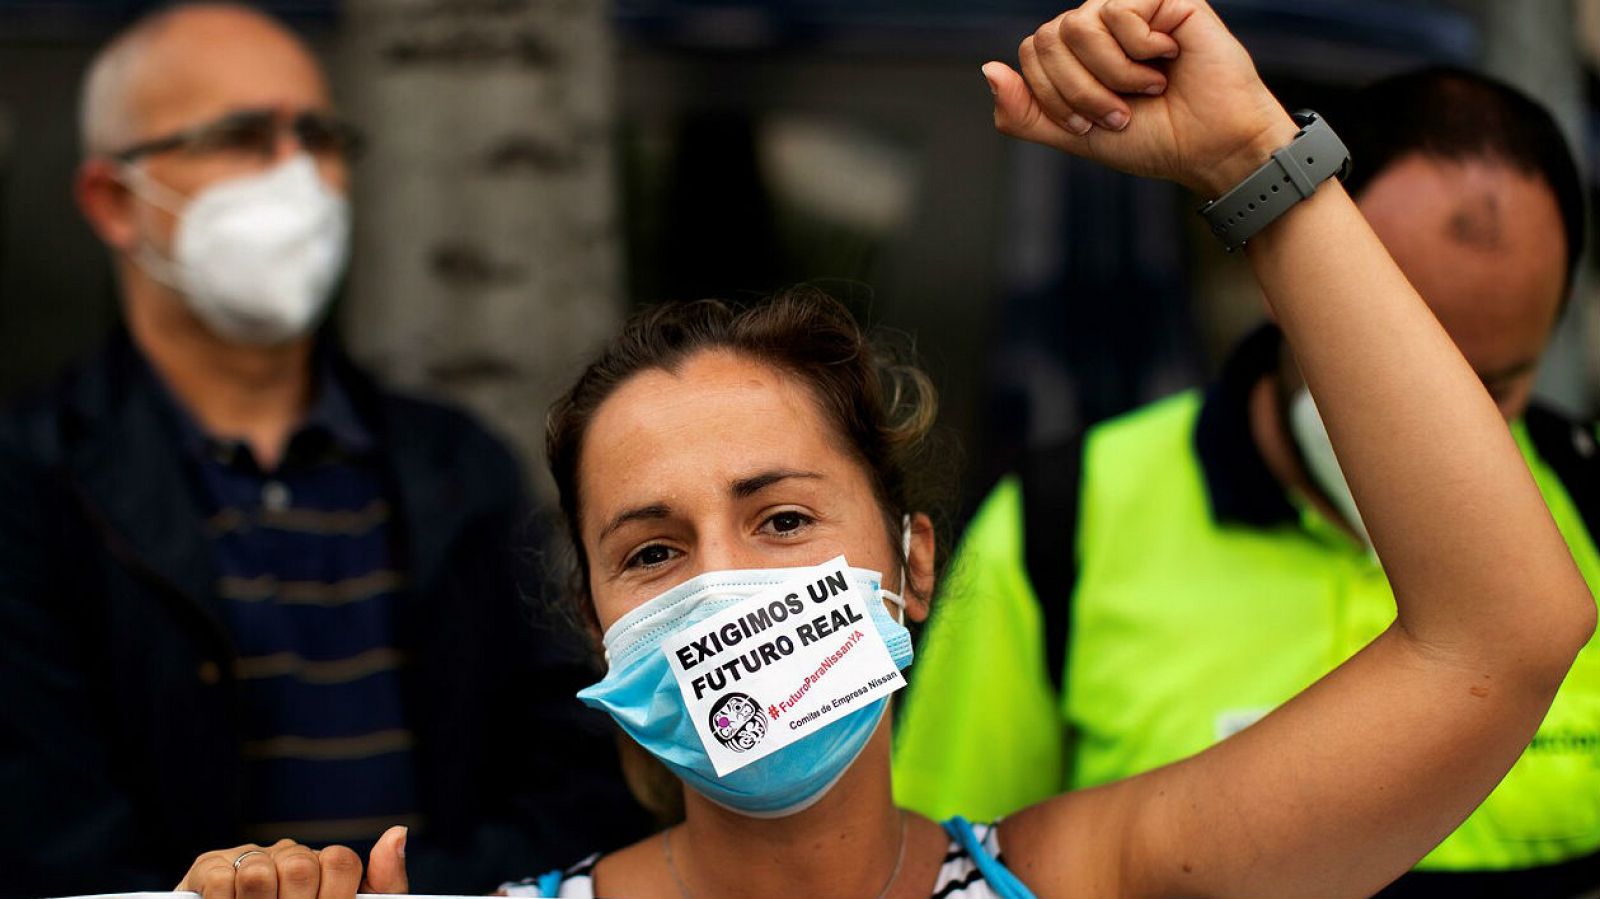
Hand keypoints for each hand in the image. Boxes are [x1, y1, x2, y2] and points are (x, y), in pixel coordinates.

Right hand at [176, 826, 408, 898]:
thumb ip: (384, 884)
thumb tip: (398, 831)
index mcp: (325, 870)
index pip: (341, 861)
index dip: (334, 895)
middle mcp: (289, 857)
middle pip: (301, 865)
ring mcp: (249, 859)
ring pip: (259, 871)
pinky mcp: (209, 868)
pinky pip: (222, 879)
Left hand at [985, 0, 1298, 195]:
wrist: (1211, 146)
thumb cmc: (1152, 141)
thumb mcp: (1074, 136)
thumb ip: (1025, 113)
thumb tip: (987, 69)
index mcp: (1077, 55)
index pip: (1032, 53)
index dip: (1054, 95)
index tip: (1090, 126)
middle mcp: (1099, 26)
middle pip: (1049, 38)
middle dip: (1080, 90)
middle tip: (1120, 114)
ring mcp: (1129, 9)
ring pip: (1078, 25)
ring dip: (1111, 73)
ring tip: (1147, 89)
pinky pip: (1117, 9)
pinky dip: (1139, 48)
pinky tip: (1168, 59)